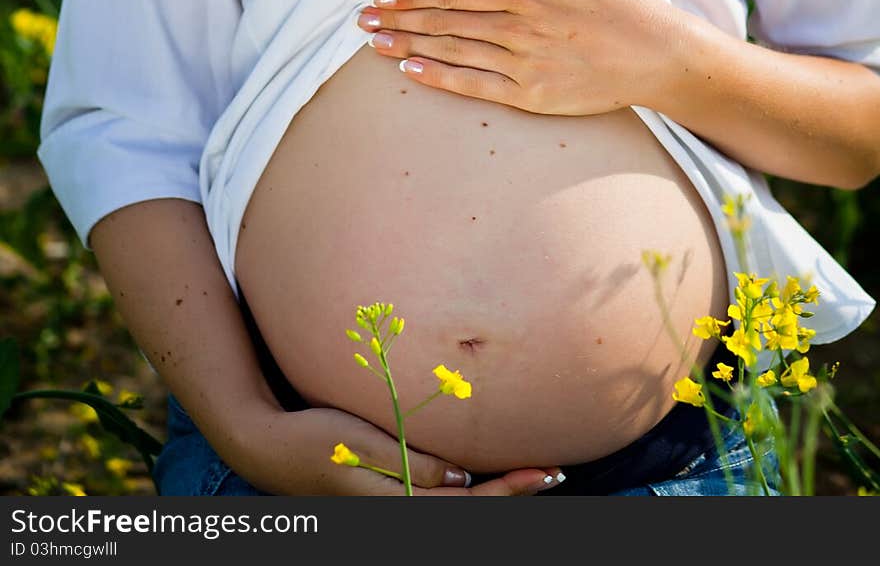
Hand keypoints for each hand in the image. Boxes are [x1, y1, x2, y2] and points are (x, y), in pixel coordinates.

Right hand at [233, 404, 562, 495]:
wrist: (267, 447)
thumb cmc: (313, 440)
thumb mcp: (362, 445)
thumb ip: (411, 462)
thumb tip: (461, 481)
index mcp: (397, 505)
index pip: (468, 505)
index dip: (510, 489)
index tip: (545, 471)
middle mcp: (398, 512)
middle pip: (468, 512)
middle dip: (511, 493)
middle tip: (553, 472)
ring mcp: (391, 507)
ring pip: (455, 508)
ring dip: (492, 493)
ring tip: (529, 475)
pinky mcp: (384, 496)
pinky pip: (434, 498)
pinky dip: (465, 490)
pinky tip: (477, 475)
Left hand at [356, 0, 692, 116]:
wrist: (660, 56)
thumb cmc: (622, 6)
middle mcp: (517, 29)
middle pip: (444, 22)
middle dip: (399, 20)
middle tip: (361, 18)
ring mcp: (522, 66)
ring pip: (452, 52)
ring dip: (408, 47)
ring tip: (373, 43)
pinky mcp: (531, 96)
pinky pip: (475, 86)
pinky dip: (440, 77)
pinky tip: (411, 71)